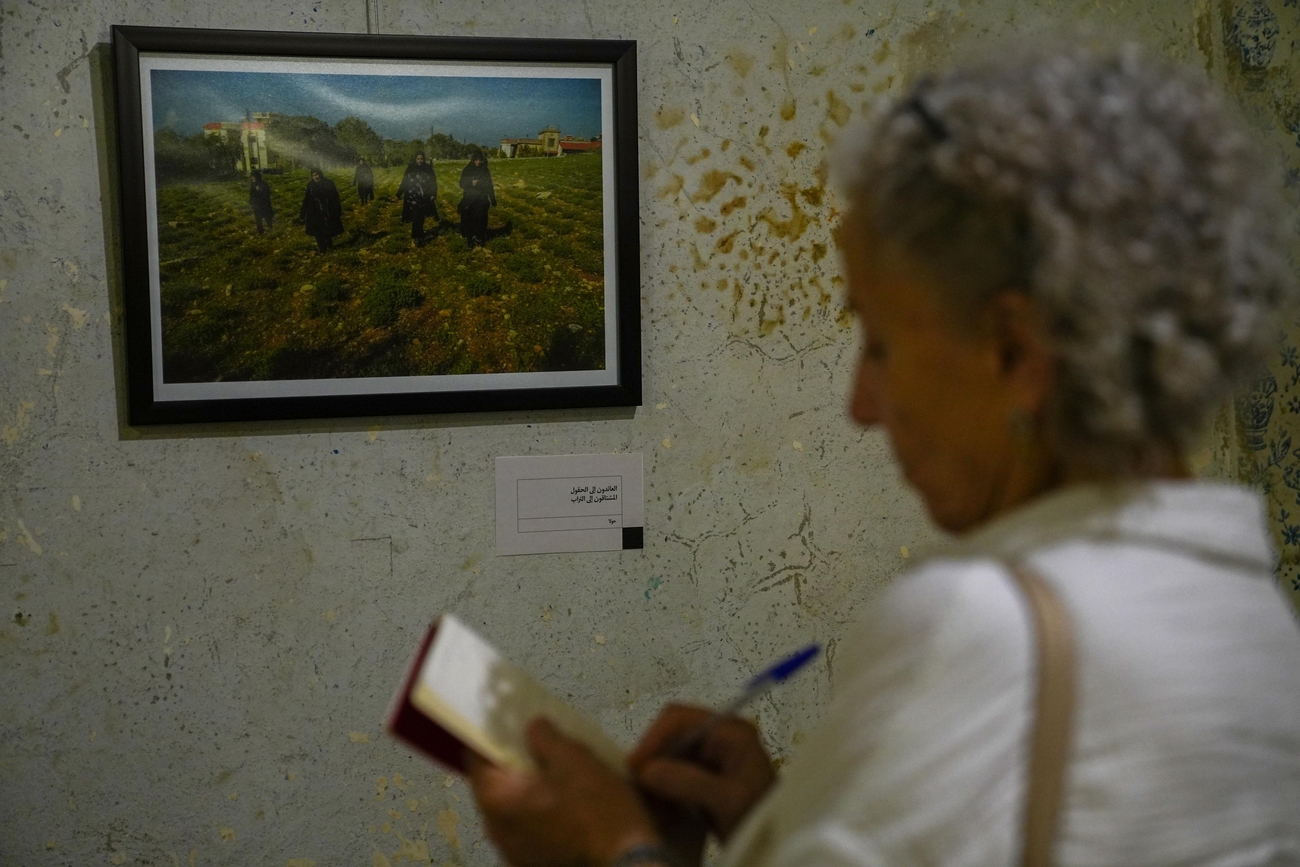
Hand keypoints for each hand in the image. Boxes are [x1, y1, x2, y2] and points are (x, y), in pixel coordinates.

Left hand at [467, 718, 661, 866]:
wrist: (626, 861)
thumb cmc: (596, 807)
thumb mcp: (573, 758)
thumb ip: (543, 737)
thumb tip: (530, 727)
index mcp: (495, 800)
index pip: (474, 758)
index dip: (491, 735)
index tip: (509, 722)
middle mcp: (494, 830)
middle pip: (493, 785)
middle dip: (513, 763)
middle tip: (541, 747)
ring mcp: (511, 852)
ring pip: (511, 808)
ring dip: (527, 790)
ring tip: (558, 775)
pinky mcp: (530, 864)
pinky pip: (526, 828)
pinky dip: (538, 813)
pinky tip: (565, 805)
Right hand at [629, 704, 775, 843]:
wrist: (775, 844)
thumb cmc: (759, 816)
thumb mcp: (728, 800)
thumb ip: (688, 781)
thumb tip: (645, 770)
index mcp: (729, 730)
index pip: (679, 718)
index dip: (653, 738)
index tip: (635, 766)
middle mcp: (717, 737)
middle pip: (669, 737)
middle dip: (652, 763)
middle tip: (638, 791)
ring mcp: (709, 758)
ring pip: (666, 759)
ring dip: (654, 782)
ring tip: (651, 807)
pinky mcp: (702, 778)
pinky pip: (671, 777)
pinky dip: (662, 794)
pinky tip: (662, 813)